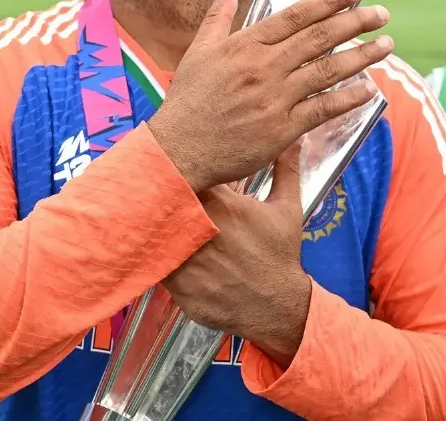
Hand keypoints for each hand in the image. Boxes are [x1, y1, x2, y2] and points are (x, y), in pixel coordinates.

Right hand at [149, 0, 392, 192]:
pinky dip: (347, 98)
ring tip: (386, 46)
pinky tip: (369, 89)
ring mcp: (274, 99)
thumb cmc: (187, 103)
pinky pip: (322, 109)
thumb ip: (218, 18)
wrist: (177, 152)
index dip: (328, 2)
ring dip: (361, 57)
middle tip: (382, 14)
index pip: (296, 17)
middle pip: (318, 39)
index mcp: (245, 46)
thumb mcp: (198, 53)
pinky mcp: (281, 129)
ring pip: (327, 71)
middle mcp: (263, 68)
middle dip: (355, 23)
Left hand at [162, 142, 310, 367]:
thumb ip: (286, 171)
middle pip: (169, 201)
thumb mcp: (288, 209)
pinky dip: (154, 255)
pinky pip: (155, 263)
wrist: (275, 305)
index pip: (193, 176)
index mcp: (225, 205)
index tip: (180, 167)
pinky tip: (156, 251)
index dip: (183, 170)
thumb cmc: (280, 254)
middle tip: (158, 191)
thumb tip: (294, 140)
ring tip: (150, 220)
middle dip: (164, 195)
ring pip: (156, 232)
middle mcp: (202, 229)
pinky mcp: (177, 285)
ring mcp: (187, 258)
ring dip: (155, 226)